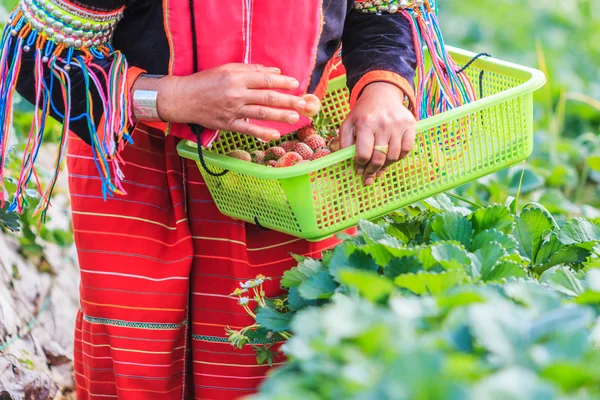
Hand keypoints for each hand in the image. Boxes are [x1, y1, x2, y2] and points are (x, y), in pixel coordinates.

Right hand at [133, 63, 307, 140]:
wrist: (183, 98)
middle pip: (267, 97)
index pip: (265, 79)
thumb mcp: (227, 69)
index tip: (296, 84)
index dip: (282, 82)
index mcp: (236, 77)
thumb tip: (274, 72)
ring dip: (280, 115)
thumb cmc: (206, 81)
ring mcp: (232, 110)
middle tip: (304, 103)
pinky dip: (261, 132)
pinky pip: (247, 129)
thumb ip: (251, 70)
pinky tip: (274, 134)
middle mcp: (236, 93)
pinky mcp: (227, 124)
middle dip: (288, 100)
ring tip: (296, 117)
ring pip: (261, 113)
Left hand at [340, 82, 416, 185]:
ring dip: (385, 166)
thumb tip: (347, 164)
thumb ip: (345, 143)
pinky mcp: (410, 125)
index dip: (360, 165)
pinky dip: (398, 158)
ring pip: (393, 156)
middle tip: (368, 177)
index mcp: (365, 123)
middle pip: (379, 158)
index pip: (363, 154)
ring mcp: (398, 125)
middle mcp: (383, 124)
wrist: (382, 94)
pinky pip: (406, 150)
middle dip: (372, 171)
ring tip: (378, 168)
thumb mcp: (348, 124)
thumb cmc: (363, 112)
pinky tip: (390, 158)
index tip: (358, 169)